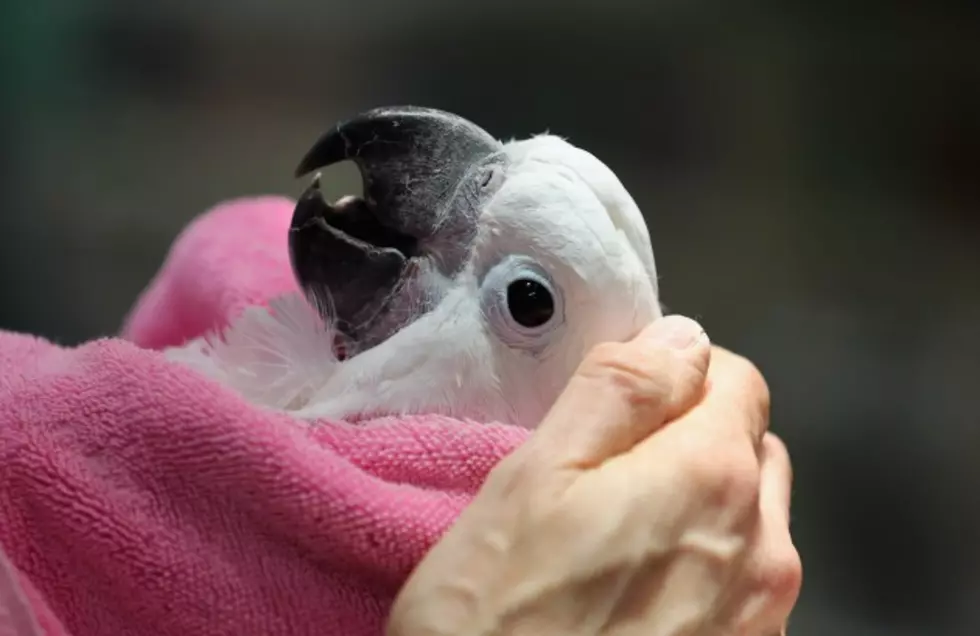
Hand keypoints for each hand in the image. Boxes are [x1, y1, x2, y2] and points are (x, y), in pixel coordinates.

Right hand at [386, 315, 800, 635]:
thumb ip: (618, 390)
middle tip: (607, 468)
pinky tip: (638, 591)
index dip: (672, 371)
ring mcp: (760, 612)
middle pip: (747, 442)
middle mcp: (761, 544)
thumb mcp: (535, 477)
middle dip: (689, 432)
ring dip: (701, 499)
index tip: (618, 401)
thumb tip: (677, 334)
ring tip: (619, 533)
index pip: (729, 373)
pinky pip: (743, 577)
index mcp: (710, 476)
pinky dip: (705, 561)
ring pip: (752, 511)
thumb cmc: (497, 613)